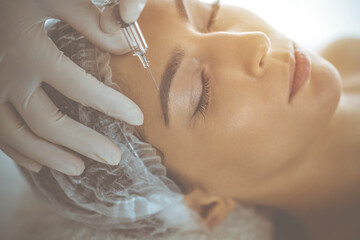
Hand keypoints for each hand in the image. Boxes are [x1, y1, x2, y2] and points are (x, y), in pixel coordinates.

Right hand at [0, 0, 145, 175]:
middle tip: (112, 158)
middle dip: (83, 143)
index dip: (110, 105)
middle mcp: (8, 74)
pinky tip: (38, 164)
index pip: (78, 85)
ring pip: (18, 134)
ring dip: (49, 156)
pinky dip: (18, 151)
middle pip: (48, 122)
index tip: (137, 119)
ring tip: (79, 170)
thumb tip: (126, 47)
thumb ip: (89, 20)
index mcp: (29, 48)